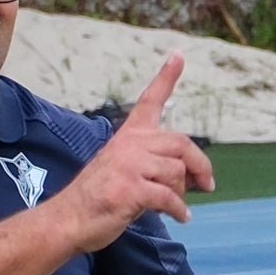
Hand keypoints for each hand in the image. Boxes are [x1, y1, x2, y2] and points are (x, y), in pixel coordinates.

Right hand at [45, 57, 214, 245]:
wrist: (68, 219)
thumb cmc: (97, 198)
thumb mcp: (122, 170)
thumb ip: (152, 164)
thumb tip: (193, 176)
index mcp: (128, 137)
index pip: (150, 101)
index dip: (166, 77)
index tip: (178, 55)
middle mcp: (129, 145)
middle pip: (181, 144)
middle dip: (200, 166)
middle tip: (207, 185)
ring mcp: (129, 165)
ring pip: (177, 172)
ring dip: (181, 193)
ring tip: (174, 205)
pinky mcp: (131, 189)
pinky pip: (169, 197)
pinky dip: (178, 210)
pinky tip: (180, 217)